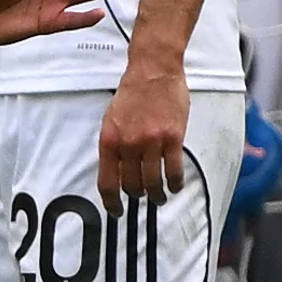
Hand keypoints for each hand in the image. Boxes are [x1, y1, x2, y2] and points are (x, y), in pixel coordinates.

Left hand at [97, 67, 188, 201]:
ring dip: (157, 195)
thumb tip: (116, 172)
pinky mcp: (173, 138)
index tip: (116, 210)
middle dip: (137, 196)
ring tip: (160, 196)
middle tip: (142, 196)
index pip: (107, 182)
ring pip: (153, 183)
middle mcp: (128, 143)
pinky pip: (174, 171)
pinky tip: (175, 185)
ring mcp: (151, 141)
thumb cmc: (133, 93)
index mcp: (109, 139)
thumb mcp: (111, 119)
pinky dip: (175, 183)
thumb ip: (114, 146)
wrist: (153, 70)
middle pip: (132, 186)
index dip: (111, 202)